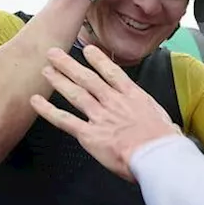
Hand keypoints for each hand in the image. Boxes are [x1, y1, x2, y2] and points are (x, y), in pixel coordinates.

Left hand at [30, 45, 183, 180]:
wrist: (157, 155)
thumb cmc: (164, 143)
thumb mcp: (165, 122)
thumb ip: (158, 119)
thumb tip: (167, 125)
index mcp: (133, 97)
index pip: (112, 73)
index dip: (98, 59)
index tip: (88, 49)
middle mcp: (114, 102)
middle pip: (88, 79)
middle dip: (69, 65)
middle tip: (54, 54)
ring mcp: (100, 117)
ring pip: (75, 94)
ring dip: (59, 81)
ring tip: (45, 70)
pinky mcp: (90, 134)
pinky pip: (65, 120)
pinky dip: (48, 110)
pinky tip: (36, 102)